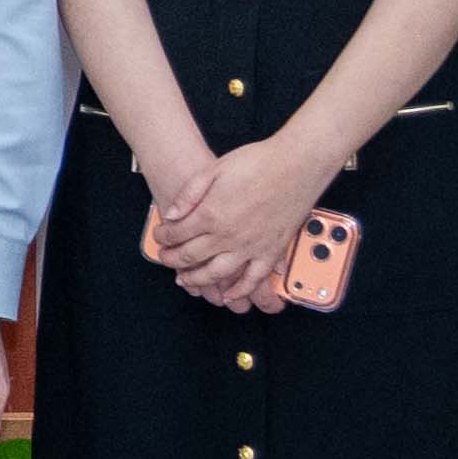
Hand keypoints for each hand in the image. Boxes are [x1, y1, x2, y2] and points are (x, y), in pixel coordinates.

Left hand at [147, 134, 337, 315]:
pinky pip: (253, 280)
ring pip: (216, 273)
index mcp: (211, 214)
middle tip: (165, 257)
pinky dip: (240, 291)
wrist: (297, 164)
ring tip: (185, 280)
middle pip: (190, 256)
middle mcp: (228, 235)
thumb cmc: (258, 162)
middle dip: (172, 259)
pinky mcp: (271, 251)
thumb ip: (190, 194)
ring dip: (197, 279)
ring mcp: (250, 247)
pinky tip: (229, 296)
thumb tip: (171, 215)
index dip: (164, 236)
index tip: (160, 234)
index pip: (177, 233)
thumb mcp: (215, 169)